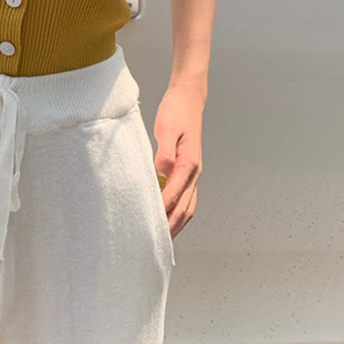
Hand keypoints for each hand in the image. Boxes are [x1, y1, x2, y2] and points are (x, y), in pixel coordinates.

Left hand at [152, 83, 203, 239]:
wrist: (188, 99)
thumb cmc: (176, 112)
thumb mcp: (166, 128)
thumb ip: (163, 153)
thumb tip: (159, 174)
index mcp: (189, 164)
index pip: (173, 195)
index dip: (161, 212)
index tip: (148, 226)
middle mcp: (194, 173)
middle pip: (184, 208)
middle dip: (170, 227)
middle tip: (153, 244)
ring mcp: (193, 174)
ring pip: (187, 207)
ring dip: (175, 225)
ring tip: (161, 239)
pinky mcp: (188, 172)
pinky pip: (186, 199)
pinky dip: (178, 213)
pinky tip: (167, 218)